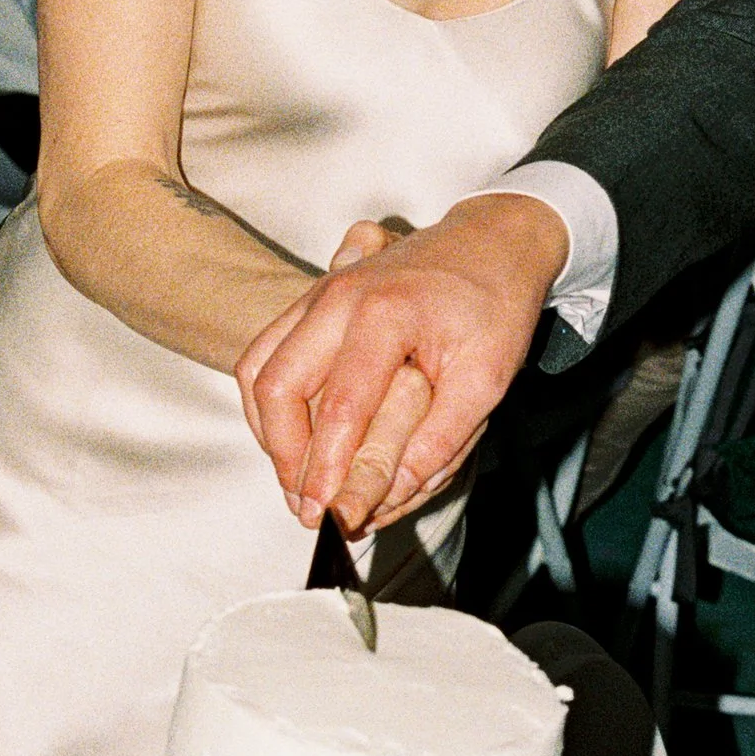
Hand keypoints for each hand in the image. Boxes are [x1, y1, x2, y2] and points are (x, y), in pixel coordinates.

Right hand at [236, 191, 568, 536]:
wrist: (493, 241)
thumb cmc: (495, 304)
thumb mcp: (490, 377)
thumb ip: (442, 437)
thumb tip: (396, 491)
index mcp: (385, 314)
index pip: (340, 406)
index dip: (327, 468)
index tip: (325, 514)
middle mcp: (338, 298)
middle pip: (276, 385)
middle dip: (283, 455)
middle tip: (306, 504)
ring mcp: (319, 294)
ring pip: (259, 368)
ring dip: (269, 430)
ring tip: (298, 478)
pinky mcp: (313, 300)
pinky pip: (267, 353)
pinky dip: (270, 401)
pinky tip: (295, 437)